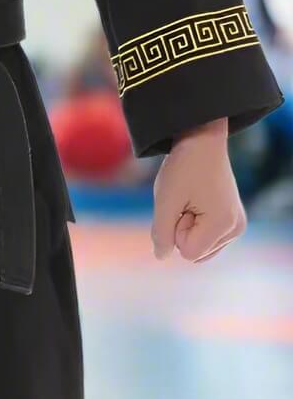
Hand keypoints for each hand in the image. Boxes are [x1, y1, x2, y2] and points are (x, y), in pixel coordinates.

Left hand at [151, 118, 244, 262]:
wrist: (202, 142)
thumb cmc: (183, 168)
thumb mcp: (166, 200)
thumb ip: (161, 232)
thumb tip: (161, 256)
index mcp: (224, 226)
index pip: (187, 252)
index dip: (175, 229)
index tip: (181, 203)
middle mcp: (236, 229)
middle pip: (194, 252)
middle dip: (182, 228)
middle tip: (186, 199)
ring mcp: (237, 226)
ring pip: (199, 247)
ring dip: (188, 225)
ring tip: (192, 199)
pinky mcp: (233, 220)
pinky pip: (205, 238)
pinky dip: (195, 223)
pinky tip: (198, 201)